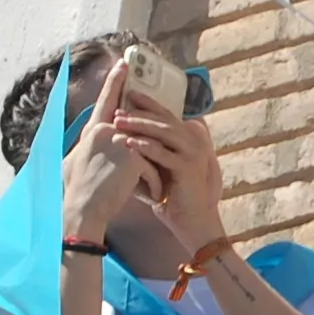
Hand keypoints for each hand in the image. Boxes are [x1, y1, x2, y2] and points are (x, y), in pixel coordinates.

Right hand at [63, 60, 158, 243]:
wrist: (81, 209)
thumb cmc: (76, 190)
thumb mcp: (75, 160)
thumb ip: (89, 144)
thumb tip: (91, 136)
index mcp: (92, 130)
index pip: (107, 100)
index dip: (115, 81)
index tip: (124, 63)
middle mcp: (105, 130)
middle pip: (136, 124)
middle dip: (149, 139)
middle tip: (157, 151)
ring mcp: (119, 140)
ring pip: (149, 148)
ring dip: (154, 171)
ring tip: (158, 188)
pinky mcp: (132, 155)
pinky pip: (153, 166)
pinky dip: (154, 184)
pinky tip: (155, 198)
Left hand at [109, 92, 228, 250]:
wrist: (191, 220)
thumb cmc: (172, 194)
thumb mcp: (160, 165)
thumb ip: (150, 148)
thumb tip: (124, 133)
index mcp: (190, 137)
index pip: (166, 115)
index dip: (148, 103)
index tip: (128, 94)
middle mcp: (195, 140)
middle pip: (164, 119)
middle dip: (140, 112)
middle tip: (118, 108)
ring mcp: (194, 153)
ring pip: (164, 132)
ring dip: (139, 125)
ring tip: (119, 121)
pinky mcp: (187, 167)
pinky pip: (163, 153)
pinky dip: (145, 146)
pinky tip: (128, 142)